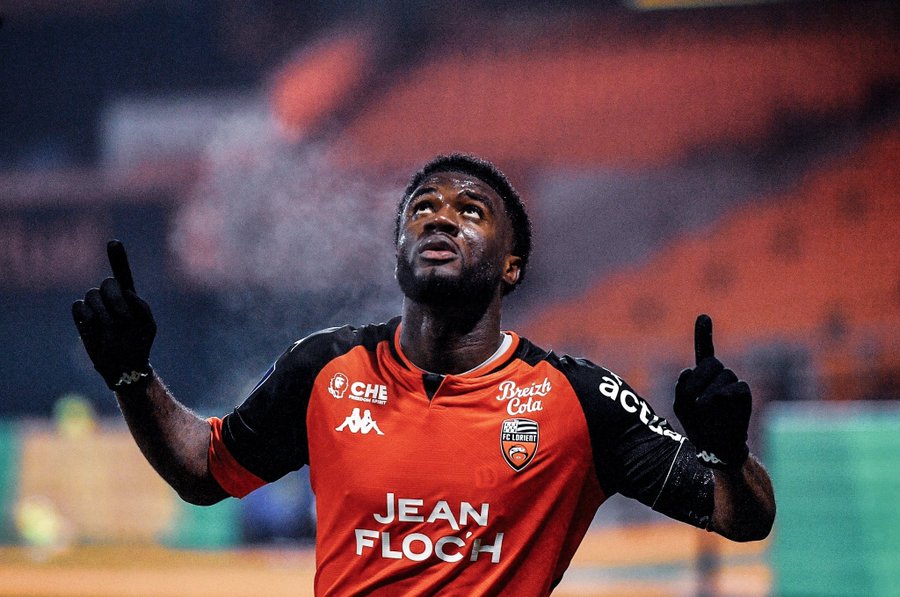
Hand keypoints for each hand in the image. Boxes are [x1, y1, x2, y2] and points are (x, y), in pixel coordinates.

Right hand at [72, 240, 156, 390]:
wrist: (124, 364)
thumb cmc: (139, 343)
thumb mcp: (148, 325)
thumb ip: (141, 306)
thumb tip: (126, 291)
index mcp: (129, 296)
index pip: (122, 273)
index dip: (117, 257)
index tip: (114, 242)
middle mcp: (110, 298)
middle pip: (107, 283)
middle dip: (116, 300)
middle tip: (123, 319)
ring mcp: (95, 307)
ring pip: (91, 295)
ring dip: (103, 312)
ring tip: (111, 329)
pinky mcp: (82, 318)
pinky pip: (77, 307)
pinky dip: (87, 317)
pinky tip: (95, 328)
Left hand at [674, 314, 750, 470]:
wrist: (715, 445)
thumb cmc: (697, 424)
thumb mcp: (681, 405)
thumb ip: (682, 386)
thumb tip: (692, 372)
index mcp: (701, 375)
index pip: (704, 350)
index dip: (704, 334)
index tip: (704, 316)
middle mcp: (719, 375)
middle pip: (710, 363)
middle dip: (698, 379)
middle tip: (691, 400)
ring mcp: (732, 383)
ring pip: (722, 374)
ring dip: (708, 390)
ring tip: (702, 407)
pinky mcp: (743, 394)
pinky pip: (736, 387)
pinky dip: (724, 394)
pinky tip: (718, 402)